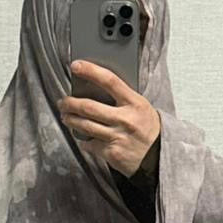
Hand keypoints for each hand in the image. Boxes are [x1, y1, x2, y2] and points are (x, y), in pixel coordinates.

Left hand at [57, 60, 160, 177]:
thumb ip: (122, 97)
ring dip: (70, 120)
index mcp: (134, 102)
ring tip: (66, 116)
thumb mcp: (141, 106)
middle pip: (89, 107)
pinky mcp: (111, 153)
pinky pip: (89, 144)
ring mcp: (117, 137)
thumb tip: (96, 87)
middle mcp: (125, 119)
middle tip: (63, 102)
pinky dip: (82, 140)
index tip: (76, 66)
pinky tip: (81, 137)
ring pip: (85, 126)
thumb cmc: (147, 128)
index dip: (90, 71)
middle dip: (70, 103)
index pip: (109, 81)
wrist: (158, 156)